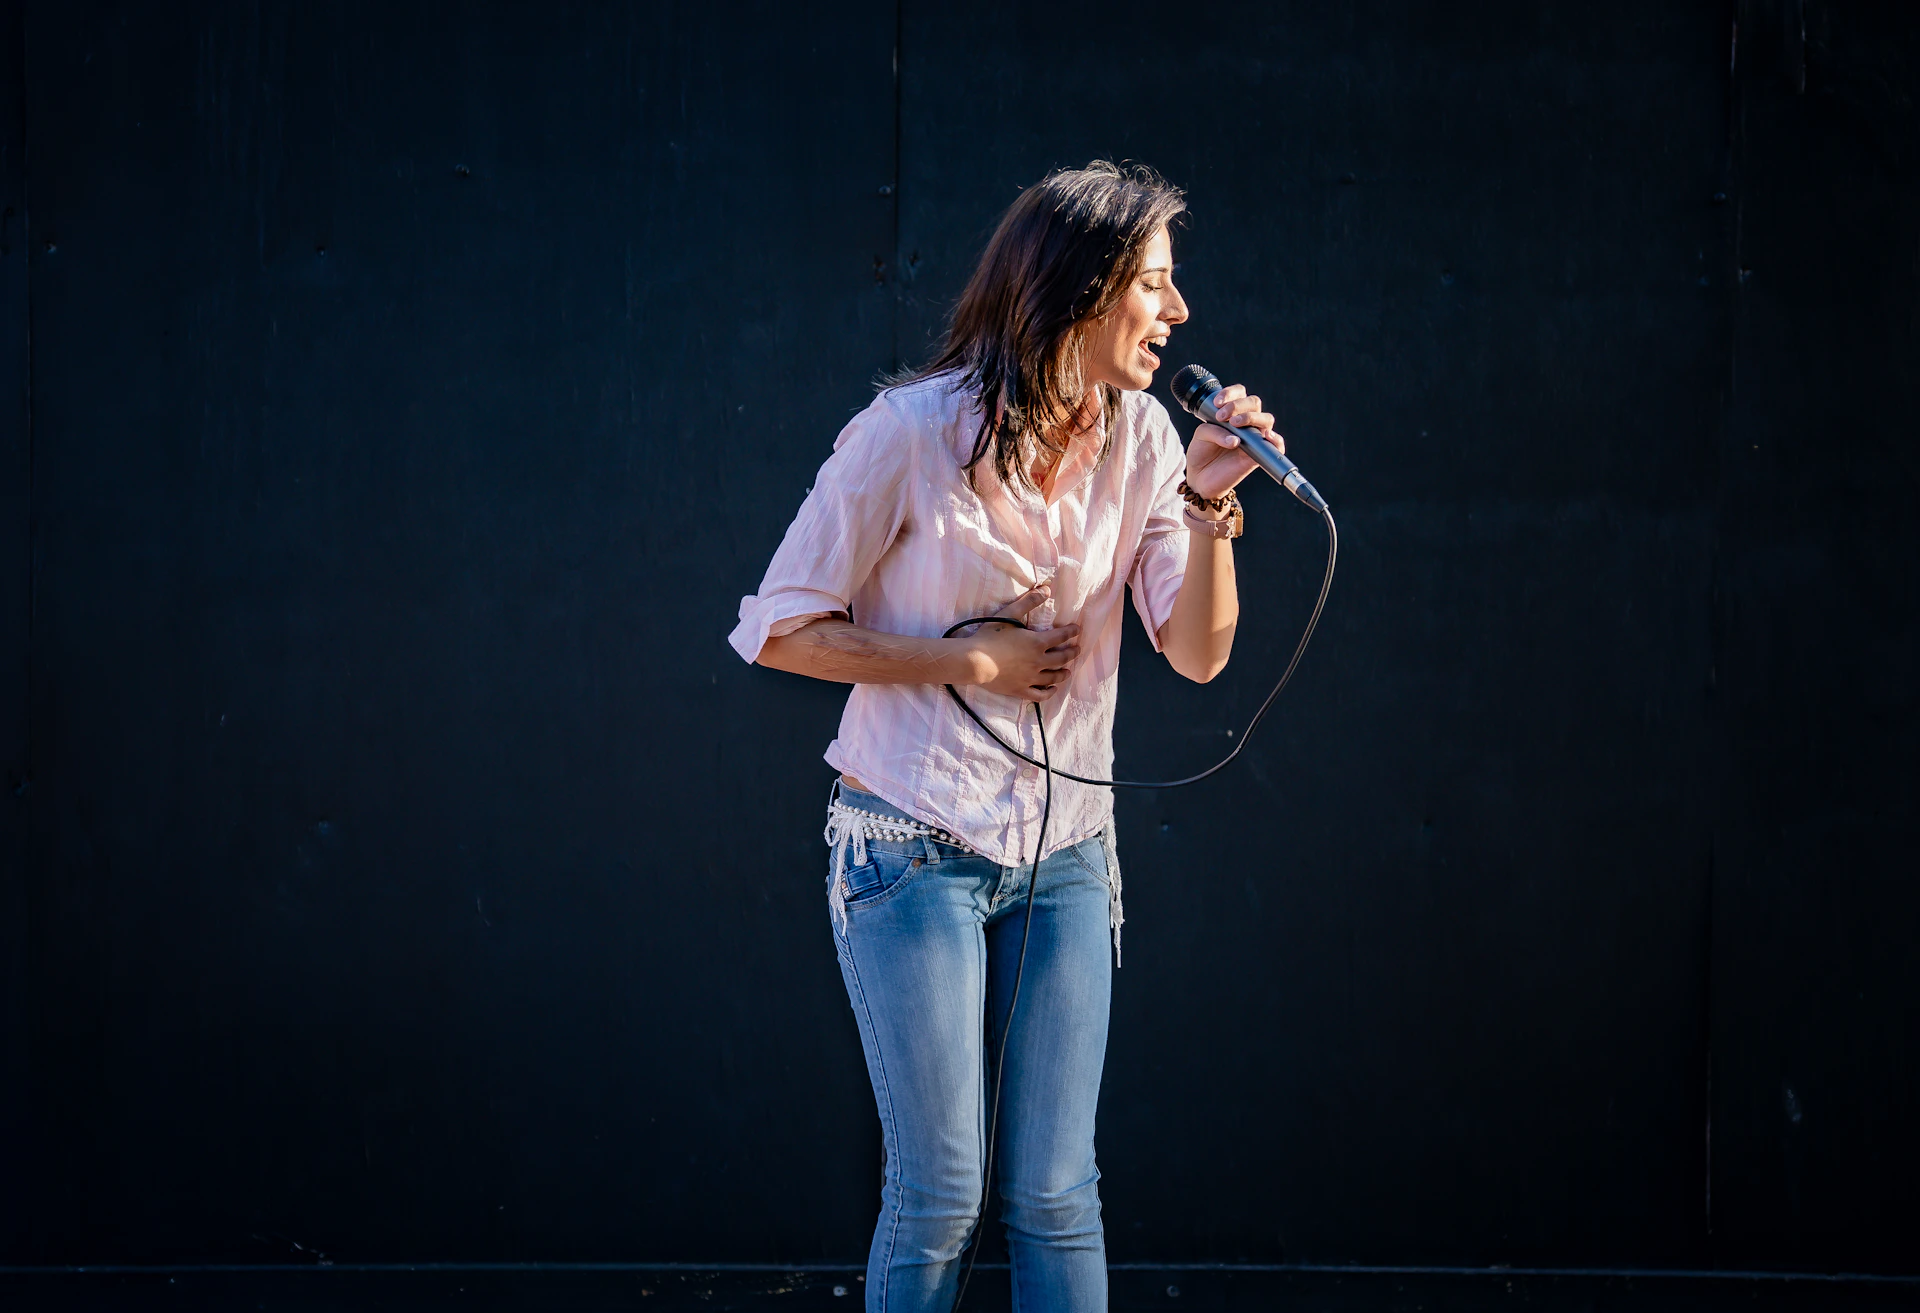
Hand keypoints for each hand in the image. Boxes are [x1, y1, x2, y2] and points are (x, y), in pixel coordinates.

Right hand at [959, 584, 1081, 701]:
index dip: (1071, 632)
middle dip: (1072, 653)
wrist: (974, 661)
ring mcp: (1030, 678)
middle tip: (1077, 650)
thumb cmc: (990, 636)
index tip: (1077, 630)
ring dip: (1063, 673)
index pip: (1061, 636)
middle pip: (1061, 658)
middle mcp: (1038, 661)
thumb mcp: (1009, 614)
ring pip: (1053, 677)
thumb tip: (1047, 589)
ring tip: (1068, 672)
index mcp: (1037, 643)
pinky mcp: (1020, 690)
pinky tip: (1052, 689)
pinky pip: (1040, 695)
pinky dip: (1049, 692)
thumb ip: (1029, 601)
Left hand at [1183, 382, 1284, 502]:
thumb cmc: (1202, 453)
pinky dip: (1276, 440)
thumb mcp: (1201, 435)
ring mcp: (1254, 438)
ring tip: (1234, 424)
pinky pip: (1277, 446)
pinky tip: (1265, 436)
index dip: (1231, 393)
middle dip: (1238, 405)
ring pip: (1266, 419)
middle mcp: (1246, 422)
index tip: (1217, 403)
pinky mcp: (1258, 455)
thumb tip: (1236, 439)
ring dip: (1251, 417)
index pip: (1240, 393)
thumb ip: (1214, 430)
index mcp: (1232, 412)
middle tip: (1222, 416)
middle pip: (1254, 402)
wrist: (1200, 478)